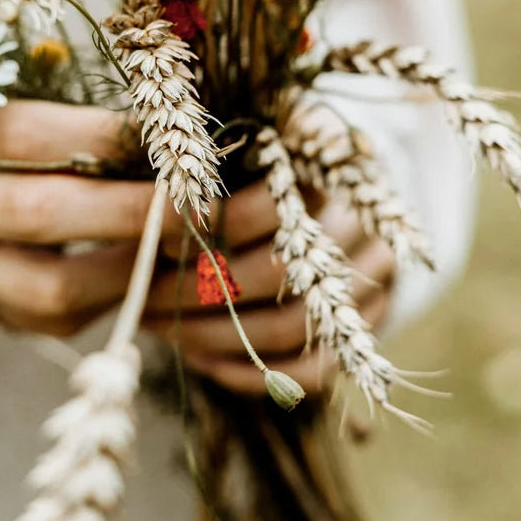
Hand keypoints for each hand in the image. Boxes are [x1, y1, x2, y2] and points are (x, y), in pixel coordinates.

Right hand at [0, 100, 178, 334]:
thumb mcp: (5, 106)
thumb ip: (70, 122)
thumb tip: (172, 132)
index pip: (30, 135)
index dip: (110, 139)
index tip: (177, 140)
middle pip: (39, 213)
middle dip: (132, 211)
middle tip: (200, 205)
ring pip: (48, 286)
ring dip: (130, 268)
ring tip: (182, 247)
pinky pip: (52, 320)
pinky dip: (109, 299)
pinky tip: (145, 273)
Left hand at [144, 180, 394, 396]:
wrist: (329, 187)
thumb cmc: (251, 163)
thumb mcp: (226, 148)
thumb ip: (199, 170)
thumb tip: (152, 211)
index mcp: (325, 161)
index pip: (265, 206)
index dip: (210, 230)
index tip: (158, 244)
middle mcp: (359, 215)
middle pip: (273, 272)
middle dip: (197, 293)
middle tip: (145, 296)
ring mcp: (374, 268)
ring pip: (290, 326)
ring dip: (214, 337)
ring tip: (162, 328)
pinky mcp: (375, 316)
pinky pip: (313, 367)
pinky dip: (252, 372)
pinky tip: (202, 359)